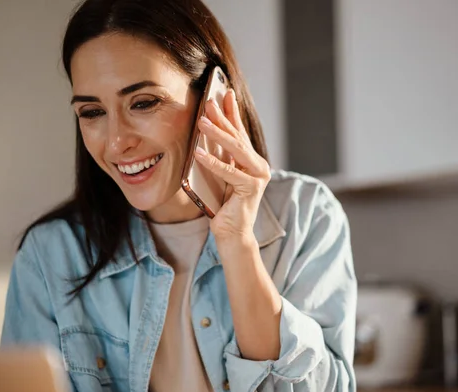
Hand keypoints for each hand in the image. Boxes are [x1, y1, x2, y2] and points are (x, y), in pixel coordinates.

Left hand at [195, 89, 270, 243]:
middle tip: (208, 101)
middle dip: (223, 117)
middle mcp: (258, 166)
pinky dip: (213, 162)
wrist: (232, 233)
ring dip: (217, 134)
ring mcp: (258, 176)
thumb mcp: (219, 175)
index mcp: (251, 161)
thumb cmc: (224, 206)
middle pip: (237, 137)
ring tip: (202, 121)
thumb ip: (219, 156)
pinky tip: (199, 152)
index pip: (240, 131)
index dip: (232, 111)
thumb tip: (204, 133)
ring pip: (236, 150)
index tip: (224, 92)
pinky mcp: (251, 189)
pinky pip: (229, 172)